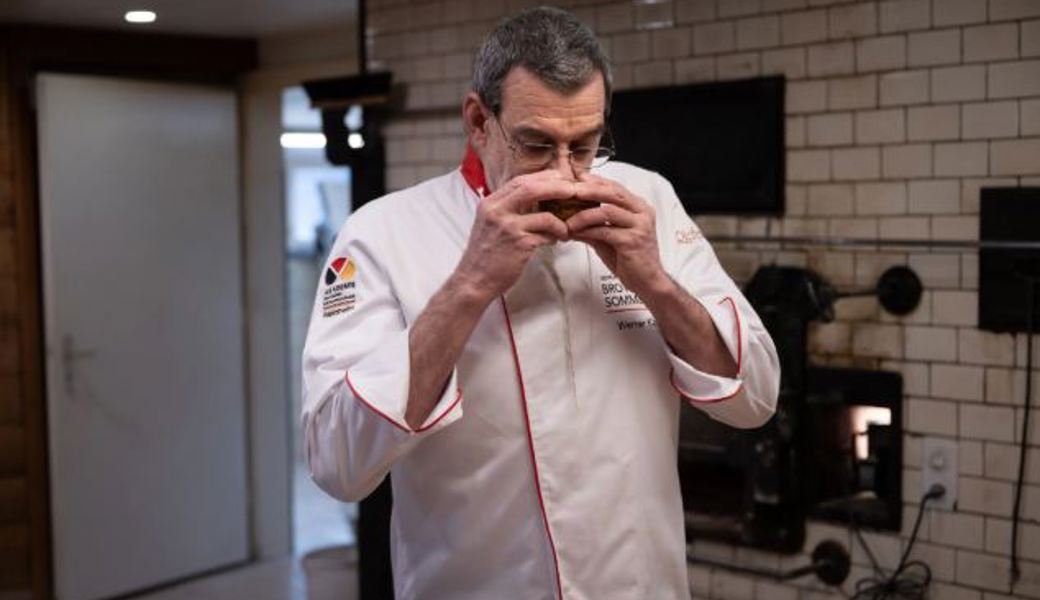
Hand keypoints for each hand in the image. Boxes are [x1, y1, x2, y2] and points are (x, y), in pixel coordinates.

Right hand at [453, 170, 573, 300]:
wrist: (473, 281)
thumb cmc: (484, 256)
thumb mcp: (488, 224)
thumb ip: (506, 209)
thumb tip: (531, 198)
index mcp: (490, 204)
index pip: (519, 181)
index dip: (541, 178)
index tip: (558, 178)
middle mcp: (497, 211)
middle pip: (532, 188)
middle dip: (556, 187)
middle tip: (573, 190)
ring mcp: (508, 227)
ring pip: (545, 216)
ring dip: (560, 222)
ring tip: (565, 229)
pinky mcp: (519, 244)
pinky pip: (546, 235)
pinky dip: (554, 237)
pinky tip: (555, 241)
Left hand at [565, 173, 668, 297]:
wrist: (648, 282)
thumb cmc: (629, 259)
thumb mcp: (609, 238)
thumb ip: (594, 225)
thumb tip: (569, 217)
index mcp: (639, 207)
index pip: (615, 187)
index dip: (595, 181)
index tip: (576, 178)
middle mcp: (642, 213)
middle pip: (613, 193)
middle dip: (589, 189)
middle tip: (569, 190)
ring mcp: (639, 226)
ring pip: (608, 211)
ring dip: (584, 215)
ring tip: (567, 221)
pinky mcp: (633, 241)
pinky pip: (606, 231)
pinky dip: (588, 231)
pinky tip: (575, 234)